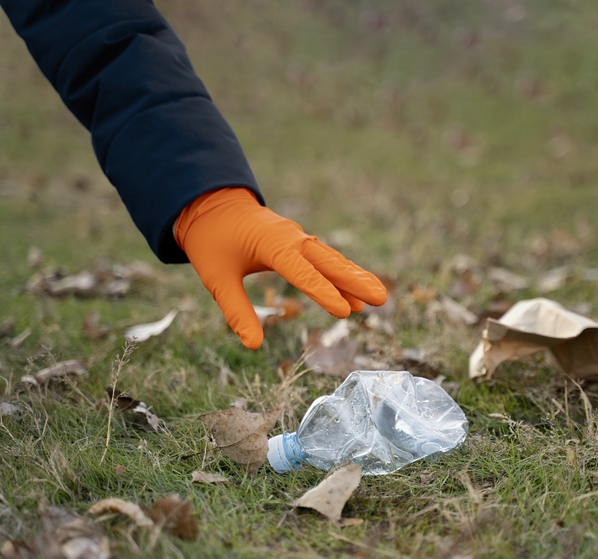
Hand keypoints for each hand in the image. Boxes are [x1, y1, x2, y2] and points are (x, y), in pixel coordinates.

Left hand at [174, 187, 386, 348]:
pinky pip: (325, 259)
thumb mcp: (216, 277)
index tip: (344, 312)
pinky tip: (356, 291)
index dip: (322, 292)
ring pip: (332, 260)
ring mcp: (298, 238)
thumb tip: (252, 345)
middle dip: (355, 281)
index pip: (301, 272)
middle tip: (381, 299)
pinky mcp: (299, 243)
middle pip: (328, 262)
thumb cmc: (212, 240)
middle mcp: (291, 239)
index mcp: (271, 244)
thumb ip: (236, 310)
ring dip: (355, 277)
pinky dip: (342, 273)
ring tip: (378, 297)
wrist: (212, 205)